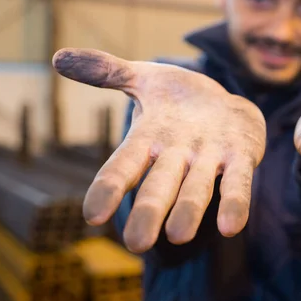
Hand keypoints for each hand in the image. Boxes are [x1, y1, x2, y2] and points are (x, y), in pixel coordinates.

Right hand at [53, 48, 265, 252]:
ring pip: (197, 188)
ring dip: (188, 210)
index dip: (108, 188)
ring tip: (180, 236)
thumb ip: (109, 72)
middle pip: (159, 185)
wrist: (227, 102)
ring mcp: (210, 158)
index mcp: (150, 137)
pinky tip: (231, 227)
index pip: (122, 165)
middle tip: (137, 243)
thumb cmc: (180, 97)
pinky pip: (238, 182)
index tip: (93, 215)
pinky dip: (235, 203)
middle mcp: (177, 154)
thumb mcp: (146, 78)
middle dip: (149, 211)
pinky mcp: (241, 157)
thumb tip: (58, 57)